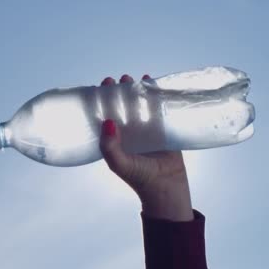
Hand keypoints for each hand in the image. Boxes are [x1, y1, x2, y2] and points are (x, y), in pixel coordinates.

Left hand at [98, 74, 193, 220]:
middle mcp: (129, 131)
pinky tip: (153, 83)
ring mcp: (146, 129)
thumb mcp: (118, 163)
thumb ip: (109, 146)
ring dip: (136, 90)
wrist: (167, 188)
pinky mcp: (164, 128)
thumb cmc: (139, 178)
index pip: (106, 114)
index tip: (102, 86)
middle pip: (122, 105)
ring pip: (140, 104)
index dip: (103, 100)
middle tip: (119, 80)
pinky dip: (156, 95)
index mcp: (115, 138)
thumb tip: (107, 122)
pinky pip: (159, 108)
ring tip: (133, 79)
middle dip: (119, 91)